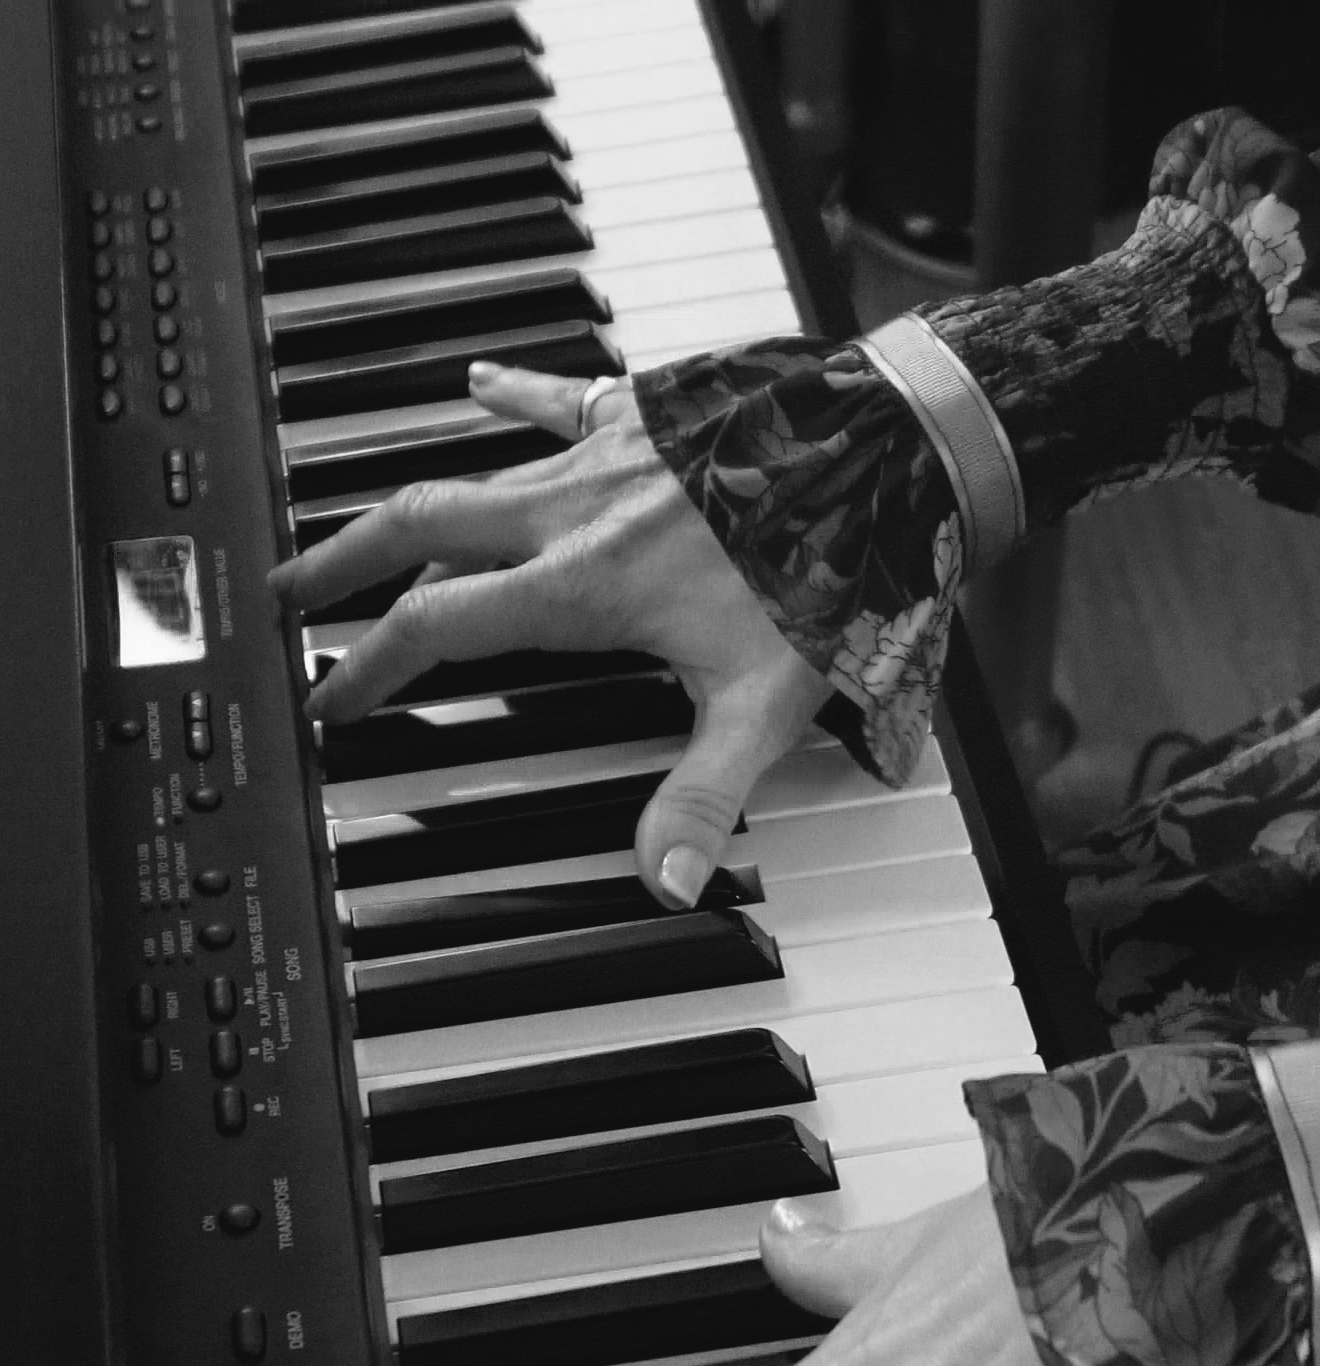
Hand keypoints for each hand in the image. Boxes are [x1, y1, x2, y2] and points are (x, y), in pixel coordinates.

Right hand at [267, 362, 830, 908]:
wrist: (879, 458)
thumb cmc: (825, 577)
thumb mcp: (760, 706)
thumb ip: (703, 796)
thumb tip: (665, 882)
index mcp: (582, 587)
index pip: (441, 628)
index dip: (374, 666)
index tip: (331, 695)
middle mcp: (571, 513)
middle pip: (420, 531)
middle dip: (344, 567)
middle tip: (291, 597)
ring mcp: (601, 456)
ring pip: (474, 474)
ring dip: (410, 504)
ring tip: (358, 525)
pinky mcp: (641, 415)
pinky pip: (556, 398)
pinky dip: (512, 394)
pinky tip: (479, 381)